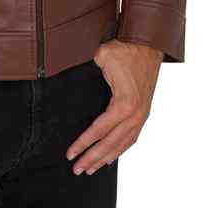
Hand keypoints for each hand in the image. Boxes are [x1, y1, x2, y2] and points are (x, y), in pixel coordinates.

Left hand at [66, 40, 162, 174]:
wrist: (149, 44)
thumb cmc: (125, 49)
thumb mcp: (103, 55)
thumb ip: (87, 64)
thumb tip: (65, 63)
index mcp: (124, 104)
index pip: (99, 130)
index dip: (83, 143)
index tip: (70, 153)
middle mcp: (135, 114)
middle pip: (111, 144)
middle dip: (92, 158)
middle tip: (77, 169)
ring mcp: (141, 115)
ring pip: (122, 145)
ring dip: (106, 158)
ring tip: (90, 169)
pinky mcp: (143, 113)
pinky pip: (132, 138)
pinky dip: (120, 150)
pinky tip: (111, 157)